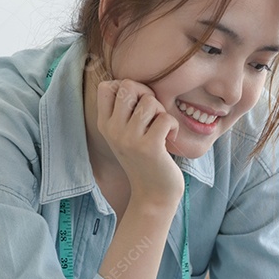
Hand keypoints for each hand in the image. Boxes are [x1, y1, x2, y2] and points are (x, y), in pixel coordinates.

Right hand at [96, 79, 184, 204]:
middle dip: (147, 94)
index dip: (127, 87)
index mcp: (104, 124)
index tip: (138, 105)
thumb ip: (125, 110)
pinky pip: (165, 118)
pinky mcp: (149, 147)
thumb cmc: (145, 159)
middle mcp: (112, 130)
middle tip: (154, 114)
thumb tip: (132, 82)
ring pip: (150, 100)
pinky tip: (169, 140)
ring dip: (162, 112)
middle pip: (128, 86)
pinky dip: (173, 127)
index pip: (106, 86)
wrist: (153, 195)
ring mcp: (129, 139)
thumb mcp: (126, 134)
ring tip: (161, 129)